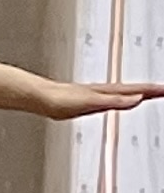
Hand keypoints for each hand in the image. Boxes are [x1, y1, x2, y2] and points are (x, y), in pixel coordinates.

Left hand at [43, 79, 163, 119]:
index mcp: (108, 92)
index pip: (137, 90)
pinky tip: (119, 100)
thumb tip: (137, 99)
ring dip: (138, 92)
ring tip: (149, 93)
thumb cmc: (61, 100)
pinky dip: (122, 98)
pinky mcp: (87, 100)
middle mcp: (103, 91)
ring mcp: (96, 95)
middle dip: (150, 90)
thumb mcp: (92, 103)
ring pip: (123, 92)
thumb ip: (114, 101)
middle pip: (133, 90)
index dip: (153, 91)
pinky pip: (111, 98)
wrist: (40, 98)